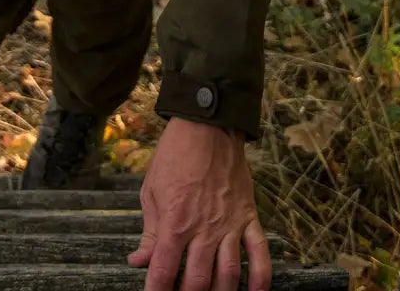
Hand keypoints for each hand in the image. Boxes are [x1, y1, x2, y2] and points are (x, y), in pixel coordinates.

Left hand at [128, 117, 270, 290]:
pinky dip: (260, 279)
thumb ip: (150, 231)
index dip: (156, 290)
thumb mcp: (152, 190)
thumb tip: (139, 260)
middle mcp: (203, 229)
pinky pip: (259, 254)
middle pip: (197, 280)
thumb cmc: (175, 155)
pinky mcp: (248, 217)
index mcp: (175, 221)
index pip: (164, 270)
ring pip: (228, 275)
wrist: (207, 126)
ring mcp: (229, 225)